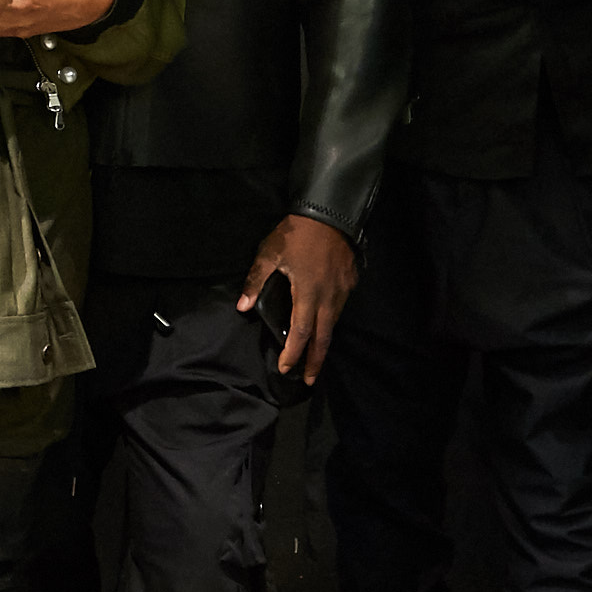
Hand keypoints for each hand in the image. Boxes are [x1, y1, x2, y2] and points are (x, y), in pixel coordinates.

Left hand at [239, 214, 359, 383]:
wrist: (330, 212)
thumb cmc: (296, 233)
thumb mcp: (270, 254)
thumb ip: (255, 281)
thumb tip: (241, 307)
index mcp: (308, 294)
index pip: (301, 334)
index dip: (294, 354)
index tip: (287, 368)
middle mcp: (329, 298)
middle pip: (323, 338)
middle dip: (316, 361)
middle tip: (311, 379)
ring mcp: (342, 290)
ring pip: (334, 323)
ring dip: (324, 342)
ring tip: (316, 356)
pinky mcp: (350, 281)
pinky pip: (340, 307)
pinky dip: (331, 321)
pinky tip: (324, 323)